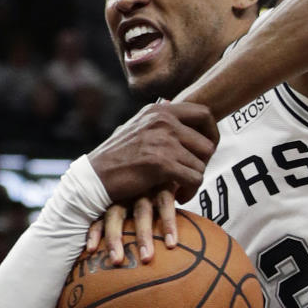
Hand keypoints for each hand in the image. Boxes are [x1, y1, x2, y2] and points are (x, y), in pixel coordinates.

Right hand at [87, 102, 217, 262]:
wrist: (95, 177)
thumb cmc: (116, 158)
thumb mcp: (137, 128)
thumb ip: (158, 122)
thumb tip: (178, 115)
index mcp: (159, 110)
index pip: (203, 113)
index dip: (212, 133)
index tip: (207, 151)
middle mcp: (163, 120)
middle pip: (207, 142)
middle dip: (204, 163)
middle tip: (192, 175)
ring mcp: (163, 141)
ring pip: (202, 164)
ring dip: (195, 181)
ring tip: (182, 189)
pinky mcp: (162, 163)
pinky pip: (195, 178)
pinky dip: (190, 191)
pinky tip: (179, 197)